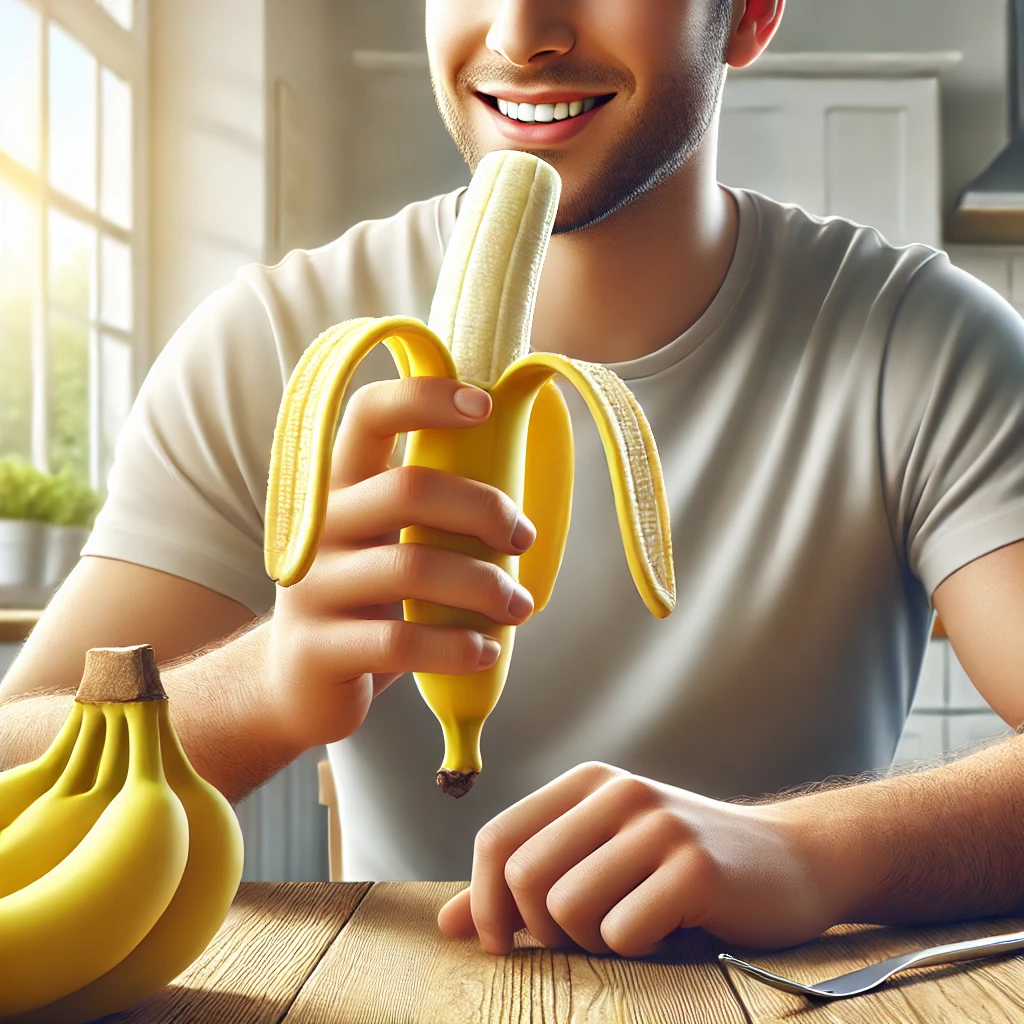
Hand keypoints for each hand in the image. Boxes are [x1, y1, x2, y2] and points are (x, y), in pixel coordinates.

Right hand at [263, 376, 536, 750]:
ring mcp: (311, 587)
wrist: (293, 685)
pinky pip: (400, 642)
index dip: (425, 398)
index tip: (486, 406)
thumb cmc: (364, 602)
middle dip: (483, 509)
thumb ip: (428, 512)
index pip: (369, 416)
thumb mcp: (383, 544)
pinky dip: (457, 646)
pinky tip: (485, 650)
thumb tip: (519, 496)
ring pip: (412, 568)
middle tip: (522, 538)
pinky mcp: (317, 648)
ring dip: (484, 586)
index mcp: (338, 486)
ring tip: (518, 606)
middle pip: (408, 490)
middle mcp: (317, 526)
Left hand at [438, 762, 847, 956]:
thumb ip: (524, 886)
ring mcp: (657, 825)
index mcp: (586, 784)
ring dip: (590, 944)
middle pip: (523, 878)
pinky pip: (622, 932)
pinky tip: (666, 934)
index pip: (497, 840)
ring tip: (630, 931)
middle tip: (581, 942)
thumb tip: (449, 925)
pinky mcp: (694, 867)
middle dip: (540, 930)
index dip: (483, 901)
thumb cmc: (682, 869)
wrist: (793, 861)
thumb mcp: (602, 860)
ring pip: (566, 908)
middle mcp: (617, 793)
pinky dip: (633, 952)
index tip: (500, 944)